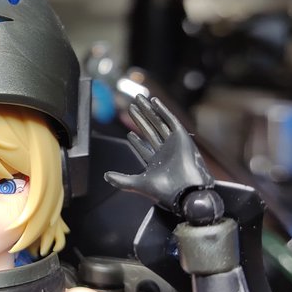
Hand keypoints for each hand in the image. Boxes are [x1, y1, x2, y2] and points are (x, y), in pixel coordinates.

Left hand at [104, 95, 213, 214]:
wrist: (185, 192)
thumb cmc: (165, 191)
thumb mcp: (137, 184)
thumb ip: (121, 180)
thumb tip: (106, 176)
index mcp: (157, 163)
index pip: (144, 148)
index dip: (136, 140)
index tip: (129, 133)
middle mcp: (166, 152)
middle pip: (150, 130)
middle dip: (140, 118)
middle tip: (131, 107)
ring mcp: (174, 144)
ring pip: (158, 123)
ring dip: (149, 111)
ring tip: (138, 99)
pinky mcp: (182, 137)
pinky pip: (171, 120)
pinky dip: (163, 110)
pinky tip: (153, 102)